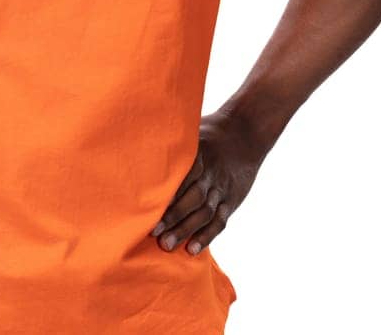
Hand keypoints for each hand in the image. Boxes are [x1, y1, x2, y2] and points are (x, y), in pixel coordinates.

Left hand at [149, 111, 267, 254]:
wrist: (244, 135)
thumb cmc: (208, 133)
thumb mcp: (191, 131)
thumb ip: (170, 141)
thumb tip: (135, 138)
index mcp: (199, 156)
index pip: (183, 177)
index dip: (168, 193)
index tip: (148, 207)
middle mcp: (211, 174)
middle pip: (194, 198)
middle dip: (174, 216)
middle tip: (154, 233)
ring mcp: (222, 189)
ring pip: (205, 213)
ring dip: (187, 230)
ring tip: (168, 245)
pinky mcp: (230, 201)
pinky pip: (219, 221)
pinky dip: (207, 236)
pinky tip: (193, 249)